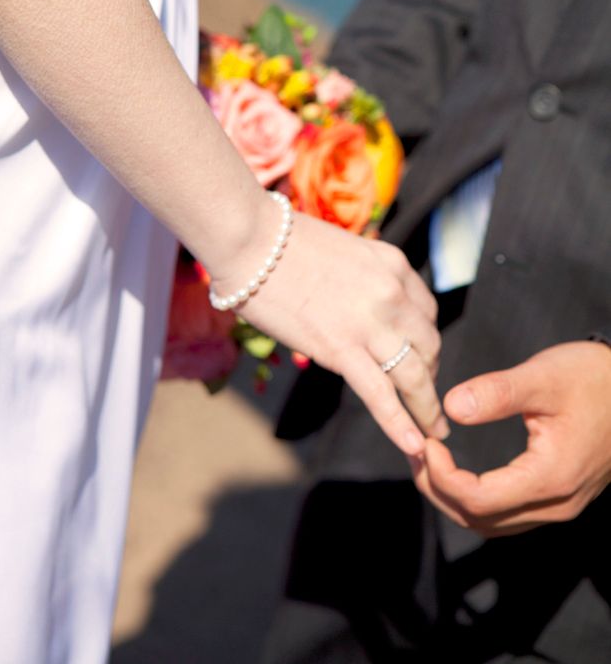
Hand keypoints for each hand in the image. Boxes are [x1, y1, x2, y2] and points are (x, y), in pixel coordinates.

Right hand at [227, 210, 447, 454]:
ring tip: (434, 433)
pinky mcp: (342, 349)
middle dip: (430, 374)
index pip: (427, 312)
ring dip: (427, 409)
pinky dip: (401, 425)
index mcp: (394, 264)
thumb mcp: (345, 249)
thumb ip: (363, 277)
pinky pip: (380, 395)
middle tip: (424, 396)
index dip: (425, 340)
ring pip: (414, 376)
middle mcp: (393, 293)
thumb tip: (358, 303)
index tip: (419, 357)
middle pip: (429, 345)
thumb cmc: (283, 241)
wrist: (251, 241)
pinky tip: (414, 445)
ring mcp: (371, 323)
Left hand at [411, 341, 610, 535]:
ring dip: (453, 499)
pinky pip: (507, 515)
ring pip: (492, 524)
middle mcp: (556, 504)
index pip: (478, 499)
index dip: (441, 475)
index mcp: (550, 477)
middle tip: (415, 453)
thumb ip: (496, 393)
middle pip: (479, 519)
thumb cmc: (592, 379)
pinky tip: (458, 471)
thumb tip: (450, 407)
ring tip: (428, 462)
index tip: (425, 441)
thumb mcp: (543, 377)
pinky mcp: (560, 498)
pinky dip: (475, 499)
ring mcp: (560, 506)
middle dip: (438, 490)